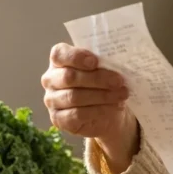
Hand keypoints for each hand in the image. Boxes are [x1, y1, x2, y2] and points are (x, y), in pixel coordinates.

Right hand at [41, 43, 137, 172]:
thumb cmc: (102, 83)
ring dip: (102, 95)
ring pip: (74, 96)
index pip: (59, 54)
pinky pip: (77, 114)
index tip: (95, 61)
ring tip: (122, 94)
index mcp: (58, 61)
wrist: (107, 111)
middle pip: (69, 77)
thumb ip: (102, 63)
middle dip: (97, 78)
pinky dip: (99, 110)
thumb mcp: (103, 69)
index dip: (76, 57)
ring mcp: (52, 100)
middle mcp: (50, 80)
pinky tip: (114, 107)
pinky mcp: (58, 119)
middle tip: (118, 81)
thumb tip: (114, 61)